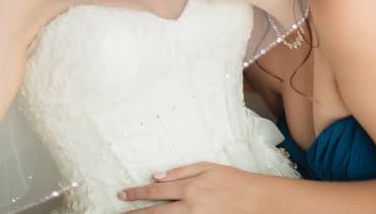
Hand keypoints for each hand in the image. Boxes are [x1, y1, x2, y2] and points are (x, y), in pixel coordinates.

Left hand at [119, 162, 261, 212]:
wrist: (257, 200)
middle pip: (155, 212)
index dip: (136, 193)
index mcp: (190, 188)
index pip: (156, 191)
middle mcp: (190, 206)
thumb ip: (181, 171)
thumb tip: (157, 175)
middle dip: (135, 213)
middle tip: (119, 213)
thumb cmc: (233, 180)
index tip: (122, 195)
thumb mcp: (207, 167)